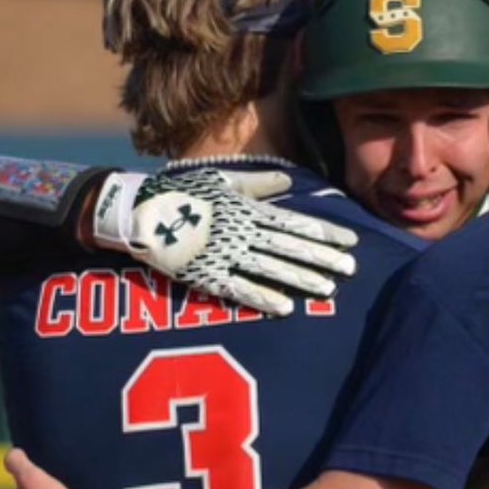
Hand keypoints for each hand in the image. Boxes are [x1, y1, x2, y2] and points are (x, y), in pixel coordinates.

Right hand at [92, 168, 358, 315]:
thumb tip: (290, 180)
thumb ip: (258, 183)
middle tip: (351, 269)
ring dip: (301, 280)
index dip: (324, 232)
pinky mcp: (206, 276)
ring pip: (271, 269)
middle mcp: (241, 231)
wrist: (137, 212)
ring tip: (328, 290)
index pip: (295, 222)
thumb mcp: (221, 180)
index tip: (351, 241)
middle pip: (289, 247)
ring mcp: (224, 254)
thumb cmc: (181, 193)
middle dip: (322, 258)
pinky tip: (286, 308)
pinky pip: (239, 290)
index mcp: (247, 209)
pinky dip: (263, 299)